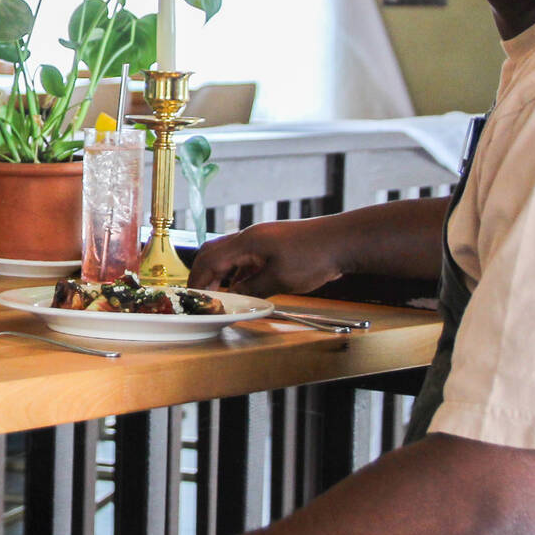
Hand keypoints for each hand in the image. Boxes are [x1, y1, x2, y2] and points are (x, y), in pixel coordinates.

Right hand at [189, 219, 346, 295]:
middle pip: (214, 251)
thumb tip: (234, 295)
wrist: (342, 241)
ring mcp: (262, 239)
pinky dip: (237, 271)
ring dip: (220, 272)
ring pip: (229, 253)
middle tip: (199, 294)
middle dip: (203, 273)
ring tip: (218, 293)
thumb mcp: (281, 279)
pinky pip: (245, 256)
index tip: (192, 296)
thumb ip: (253, 288)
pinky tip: (241, 286)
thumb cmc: (314, 257)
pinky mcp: (272, 244)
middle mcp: (251, 237)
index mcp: (248, 242)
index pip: (211, 260)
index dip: (199, 279)